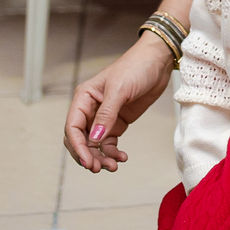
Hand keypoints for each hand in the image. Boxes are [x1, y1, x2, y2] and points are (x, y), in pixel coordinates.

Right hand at [63, 32, 174, 172]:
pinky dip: (113, 152)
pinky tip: (122, 157)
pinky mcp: (118, 121)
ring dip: (101, 157)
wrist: (158, 61)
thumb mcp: (120, 89)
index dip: (77, 147)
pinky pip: (109, 142)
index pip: (72, 128)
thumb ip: (106, 115)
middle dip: (88, 155)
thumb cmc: (136, 67)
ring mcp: (104, 117)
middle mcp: (90, 109)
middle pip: (80, 139)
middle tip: (99, 168)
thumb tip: (94, 139)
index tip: (87, 161)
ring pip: (95, 144)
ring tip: (114, 166)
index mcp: (84, 98)